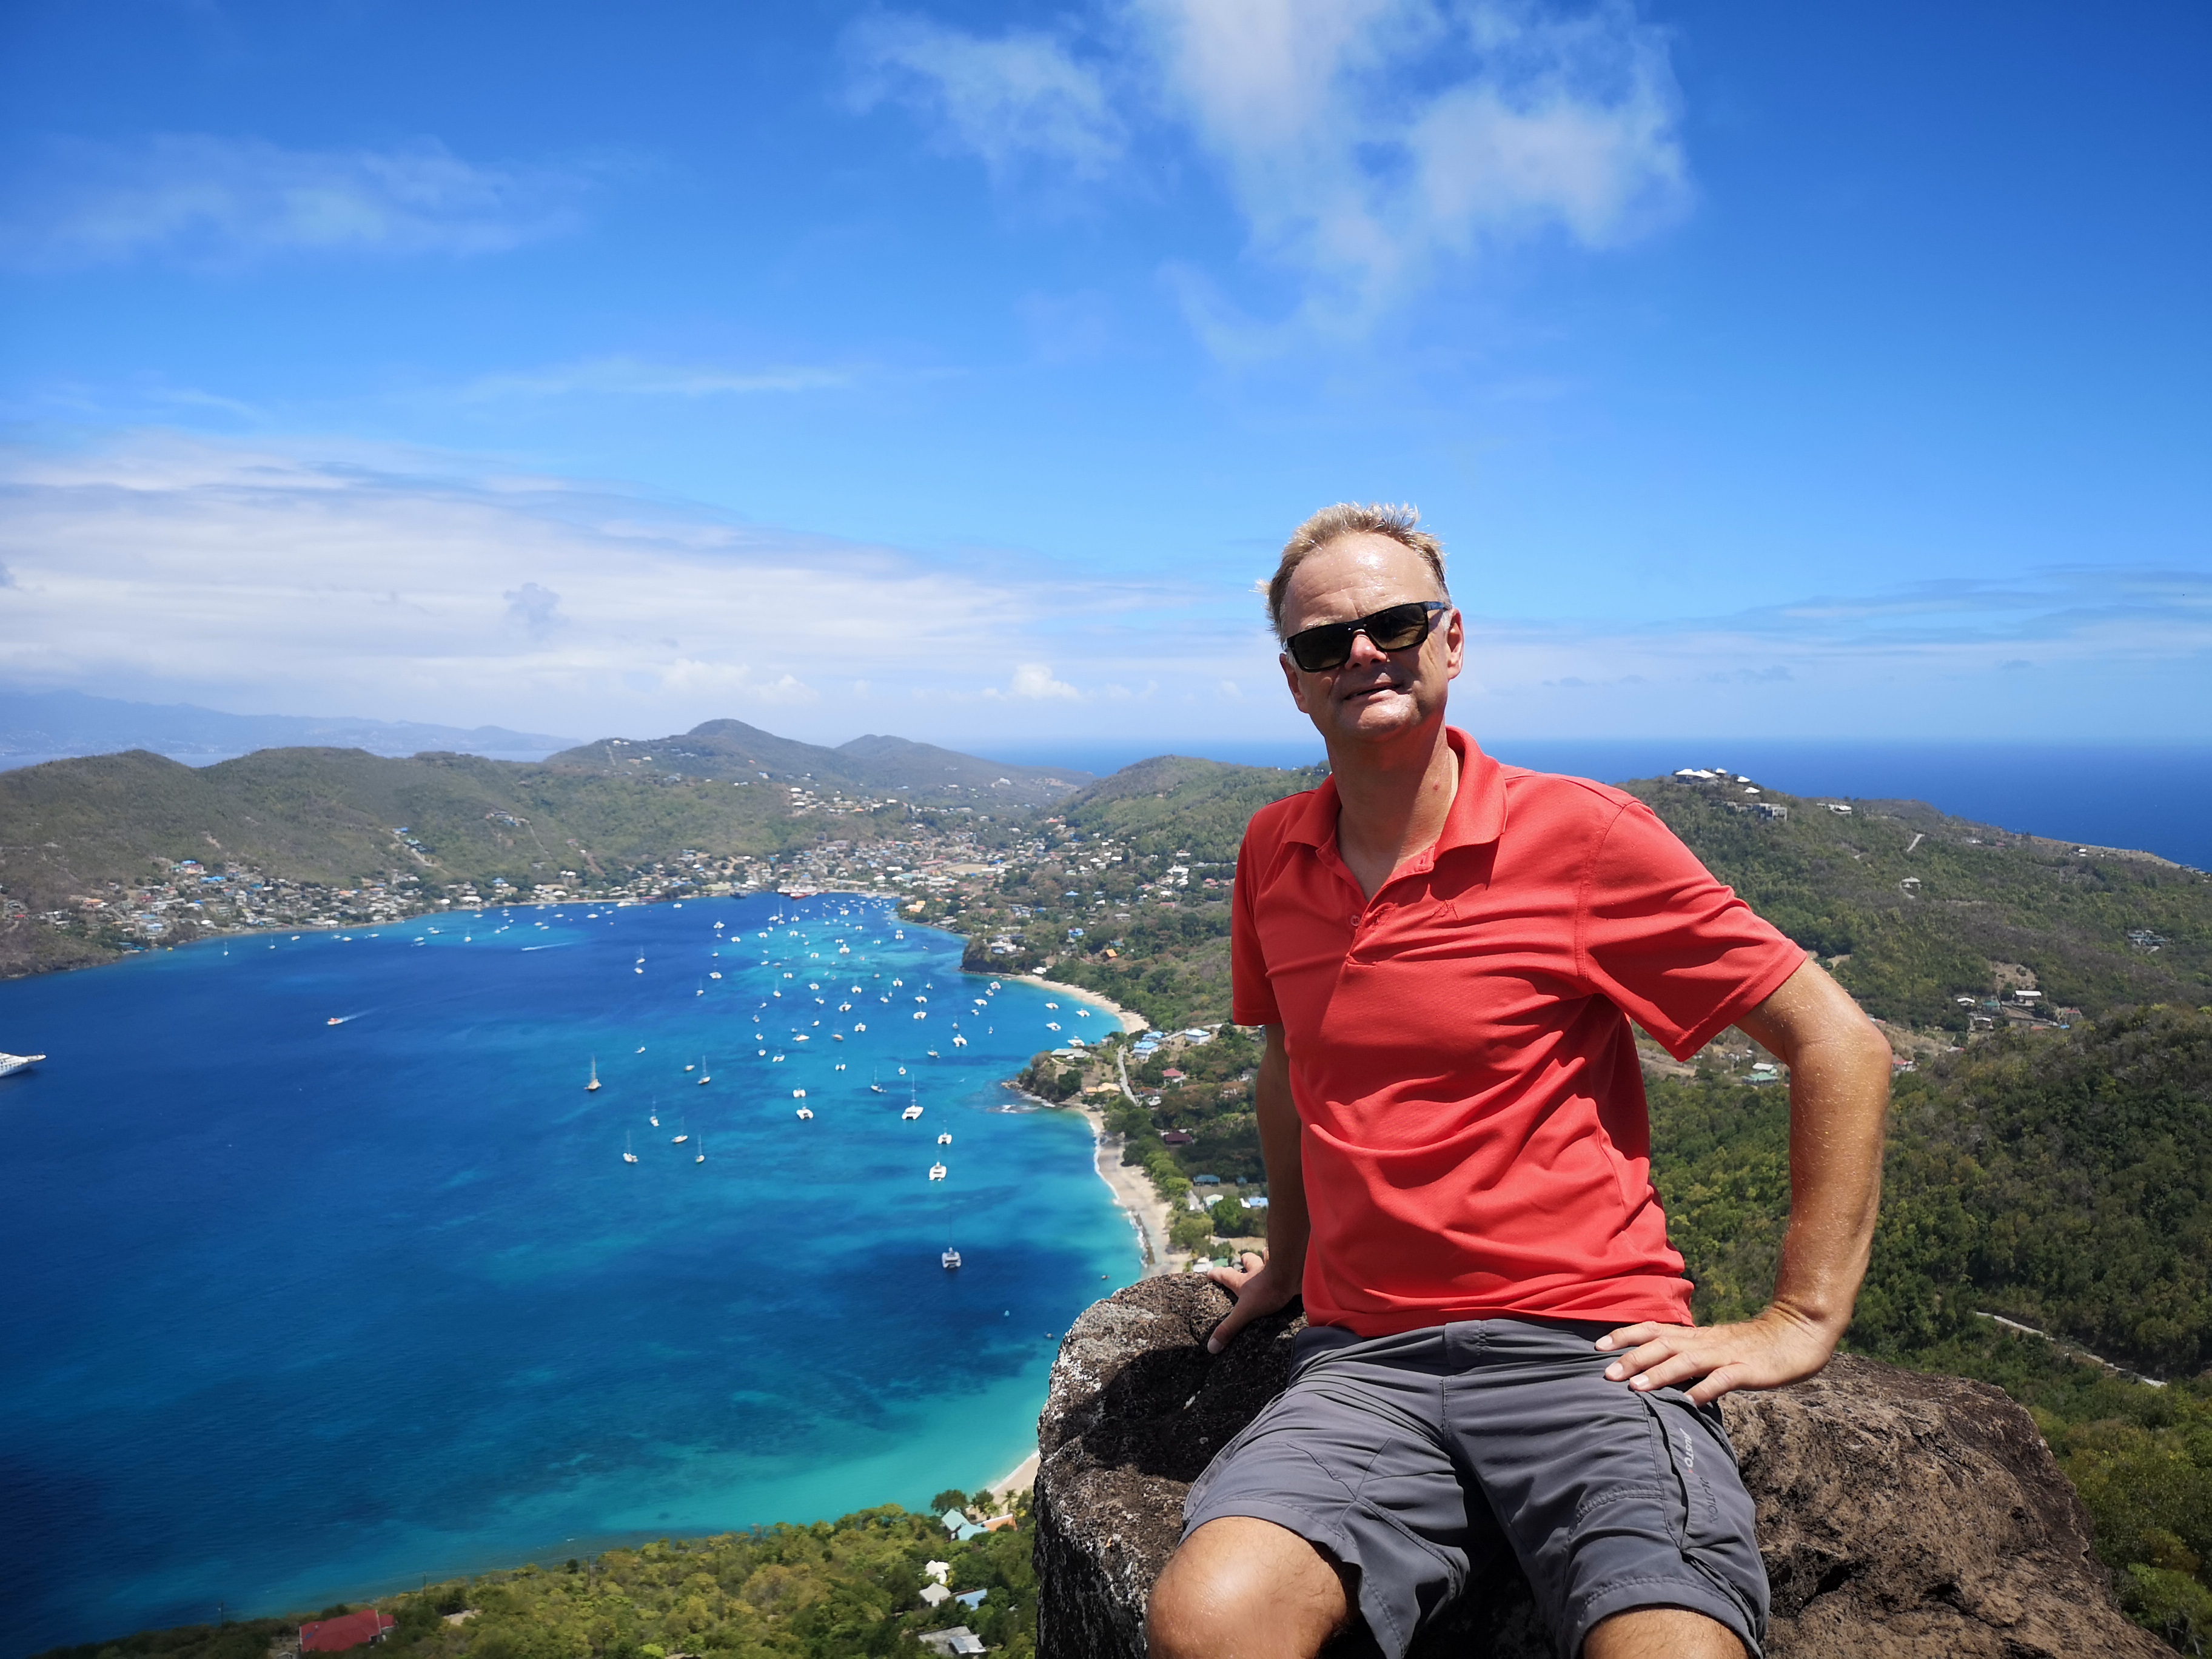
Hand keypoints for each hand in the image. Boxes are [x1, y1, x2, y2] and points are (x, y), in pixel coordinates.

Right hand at [1205, 1251, 1297, 1353]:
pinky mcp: (1289, 1271)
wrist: (1292, 1276)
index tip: (1209, 1273)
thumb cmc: (1267, 1291)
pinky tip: (1291, 1268)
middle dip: (1245, 1261)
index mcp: (1244, 1282)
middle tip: (1243, 1259)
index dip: (1216, 1275)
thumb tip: (1211, 1347)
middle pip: (1248, 1261)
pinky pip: (1287, 1266)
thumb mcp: (1245, 1311)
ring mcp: (1274, 1269)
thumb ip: (1229, 1328)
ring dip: (1266, 1257)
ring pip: (1267, 1258)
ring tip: (1266, 1257)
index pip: (1225, 1276)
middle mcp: (1258, 1272)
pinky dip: (1287, 1266)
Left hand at [1594, 1304, 1841, 1404]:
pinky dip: (1706, 1389)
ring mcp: (1727, 1354)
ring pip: (1687, 1360)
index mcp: (1695, 1337)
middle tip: (1606, 1374)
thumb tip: (1656, 1370)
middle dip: (1633, 1358)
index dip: (1626, 1336)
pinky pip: (1725, 1379)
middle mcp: (1705, 1342)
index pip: (1654, 1331)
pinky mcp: (1748, 1369)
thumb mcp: (1714, 1349)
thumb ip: (1689, 1357)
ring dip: (1660, 1373)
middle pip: (1663, 1345)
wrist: (1797, 1332)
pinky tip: (1690, 1401)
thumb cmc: (1751, 1346)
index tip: (1597, 1346)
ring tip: (1636, 1388)